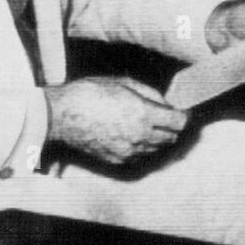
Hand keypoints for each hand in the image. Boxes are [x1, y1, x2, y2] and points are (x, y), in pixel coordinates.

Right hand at [44, 76, 189, 165]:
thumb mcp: (124, 83)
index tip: (182, 112)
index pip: (179, 122)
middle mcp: (139, 137)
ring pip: (156, 149)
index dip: (184, 116)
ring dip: (158, 138)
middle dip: (173, 127)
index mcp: (143, 115)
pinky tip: (132, 135)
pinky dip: (142, 148)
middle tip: (167, 118)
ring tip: (147, 125)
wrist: (60, 115)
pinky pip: (139, 157)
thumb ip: (151, 94)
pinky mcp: (117, 161)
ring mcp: (128, 152)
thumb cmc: (89, 94)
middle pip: (171, 138)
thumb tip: (166, 103)